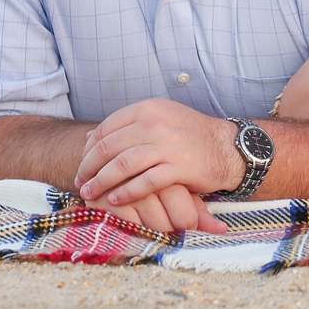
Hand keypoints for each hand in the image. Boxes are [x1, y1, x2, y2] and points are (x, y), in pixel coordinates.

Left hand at [75, 98, 240, 231]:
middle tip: (80, 182)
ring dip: (101, 182)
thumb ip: (128, 125)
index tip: (82, 164)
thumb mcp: (160, 118)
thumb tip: (91, 137)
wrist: (228, 147)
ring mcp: (167, 145)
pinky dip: (126, 192)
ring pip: (122, 165)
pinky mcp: (178, 168)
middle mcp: (156, 123)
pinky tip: (115, 200)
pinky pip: (144, 182)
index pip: (107, 128)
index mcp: (149, 108)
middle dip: (89, 167)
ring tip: (90, 194)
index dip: (89, 149)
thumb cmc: (190, 135)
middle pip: (110, 147)